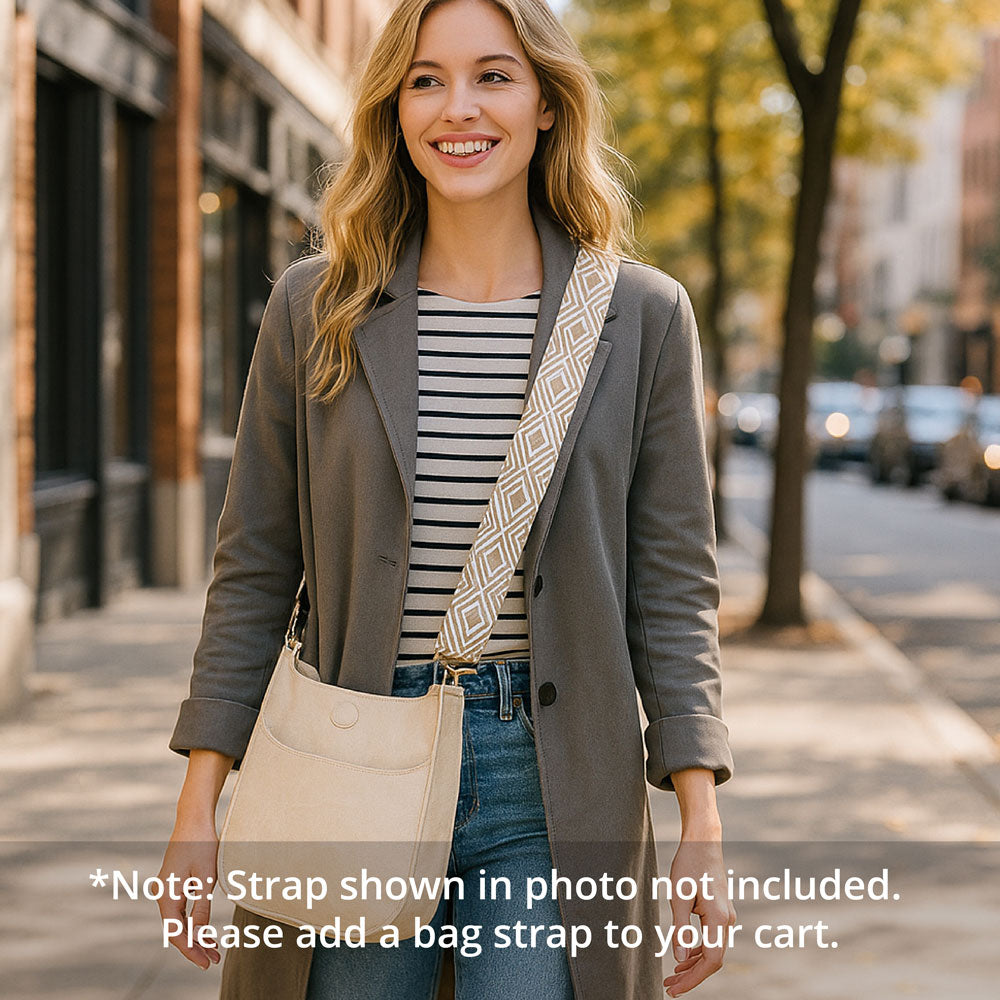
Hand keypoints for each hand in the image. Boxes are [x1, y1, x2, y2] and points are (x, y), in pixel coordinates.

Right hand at [156, 819, 220, 968]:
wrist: (194, 819)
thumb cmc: (202, 845)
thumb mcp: (206, 878)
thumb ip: (202, 908)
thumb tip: (198, 936)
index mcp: (166, 895)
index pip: (176, 932)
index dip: (191, 950)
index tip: (206, 962)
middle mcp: (162, 894)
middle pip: (177, 929)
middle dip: (195, 946)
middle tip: (214, 960)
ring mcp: (167, 889)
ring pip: (180, 920)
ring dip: (196, 934)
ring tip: (214, 949)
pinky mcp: (174, 884)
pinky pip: (182, 909)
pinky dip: (194, 920)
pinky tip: (205, 931)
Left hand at [662, 836, 736, 996]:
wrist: (703, 841)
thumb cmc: (689, 865)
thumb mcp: (678, 895)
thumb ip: (680, 928)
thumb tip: (679, 958)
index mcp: (718, 918)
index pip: (711, 960)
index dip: (693, 978)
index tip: (675, 988)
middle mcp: (727, 920)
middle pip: (713, 959)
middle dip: (691, 975)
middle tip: (669, 986)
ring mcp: (725, 916)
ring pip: (712, 950)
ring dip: (693, 964)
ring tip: (673, 975)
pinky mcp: (720, 911)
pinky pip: (711, 939)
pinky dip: (697, 950)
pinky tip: (683, 955)